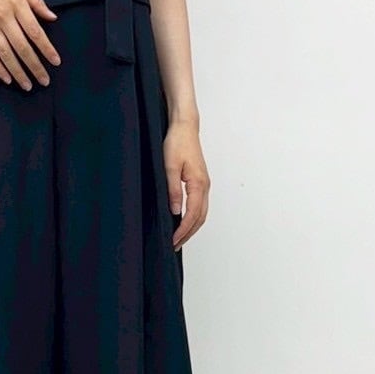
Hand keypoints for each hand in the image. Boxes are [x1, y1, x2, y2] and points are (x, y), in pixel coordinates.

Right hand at [0, 0, 60, 88]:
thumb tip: (52, 17)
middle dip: (35, 66)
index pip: (35, 32)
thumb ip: (36, 2)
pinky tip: (7, 78)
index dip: (46, 49)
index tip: (55, 62)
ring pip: (6, 54)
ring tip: (28, 85)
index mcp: (17, 4)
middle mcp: (4, 17)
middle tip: (44, 81)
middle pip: (22, 47)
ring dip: (18, 72)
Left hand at [164, 120, 209, 250]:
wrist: (185, 128)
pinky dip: (193, 217)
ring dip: (192, 227)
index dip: (183, 229)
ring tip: (179, 238)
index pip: (192, 214)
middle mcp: (205, 186)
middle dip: (188, 233)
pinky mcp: (200, 182)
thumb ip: (173, 190)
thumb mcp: (169, 167)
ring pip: (202, 213)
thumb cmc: (177, 143)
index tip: (173, 240)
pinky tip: (183, 221)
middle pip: (200, 218)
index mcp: (198, 184)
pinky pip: (200, 205)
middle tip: (175, 245)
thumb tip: (175, 211)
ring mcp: (204, 184)